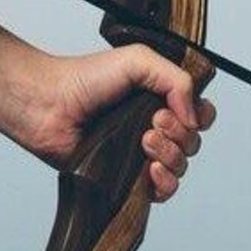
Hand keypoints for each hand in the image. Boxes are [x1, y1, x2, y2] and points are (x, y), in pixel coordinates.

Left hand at [21, 41, 215, 201]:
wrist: (49, 105)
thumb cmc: (84, 79)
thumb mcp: (138, 60)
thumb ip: (177, 80)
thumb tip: (195, 116)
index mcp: (160, 98)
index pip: (200, 113)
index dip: (198, 116)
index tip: (178, 110)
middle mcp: (153, 125)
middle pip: (193, 142)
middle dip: (179, 134)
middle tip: (151, 122)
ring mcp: (140, 153)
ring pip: (181, 166)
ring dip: (170, 155)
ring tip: (143, 141)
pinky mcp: (127, 177)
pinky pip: (162, 191)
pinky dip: (164, 183)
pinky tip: (150, 170)